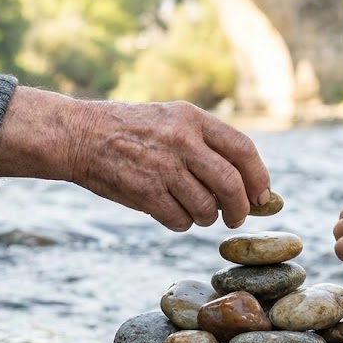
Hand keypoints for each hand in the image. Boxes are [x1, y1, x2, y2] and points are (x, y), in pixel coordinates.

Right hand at [0, 88, 270, 230]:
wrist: (78, 135)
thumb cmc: (130, 130)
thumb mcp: (170, 120)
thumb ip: (206, 144)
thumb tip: (250, 185)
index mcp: (192, 119)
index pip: (243, 150)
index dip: (259, 178)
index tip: (263, 197)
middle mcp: (182, 140)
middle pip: (232, 185)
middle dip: (239, 209)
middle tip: (235, 218)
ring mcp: (164, 167)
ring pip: (206, 208)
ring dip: (205, 217)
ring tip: (192, 210)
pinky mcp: (146, 192)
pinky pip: (180, 221)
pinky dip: (180, 223)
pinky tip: (168, 212)